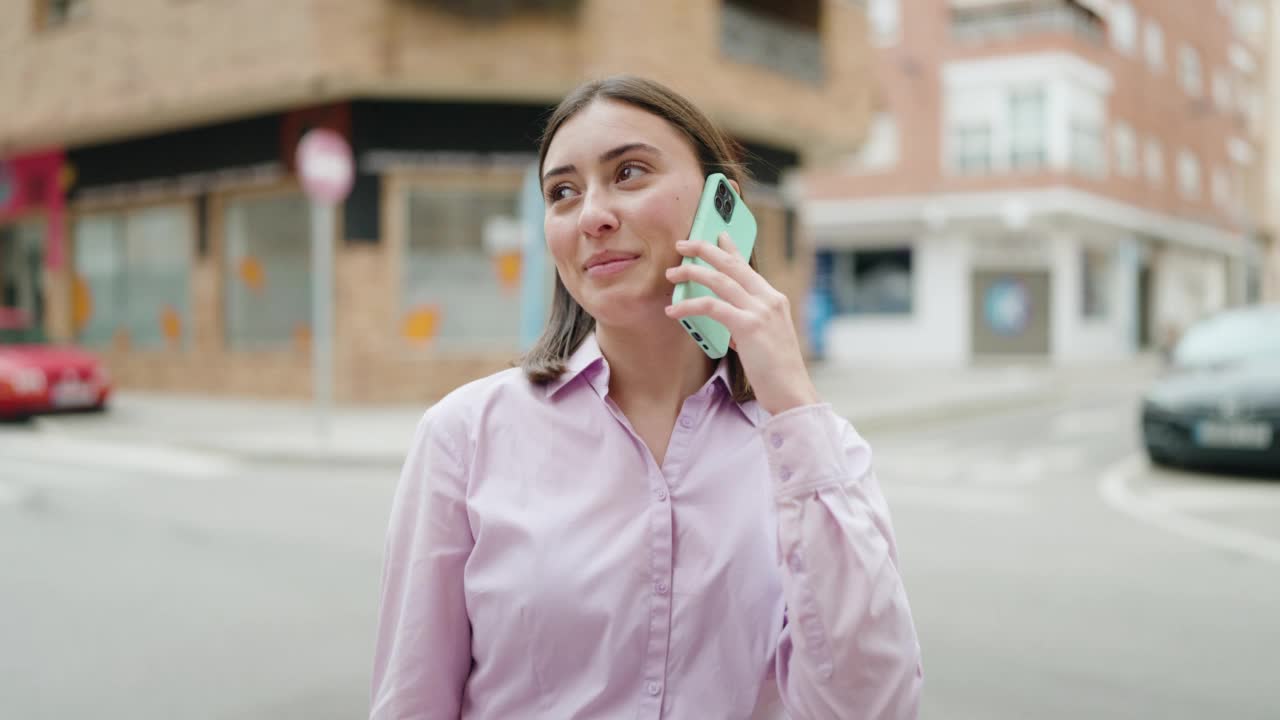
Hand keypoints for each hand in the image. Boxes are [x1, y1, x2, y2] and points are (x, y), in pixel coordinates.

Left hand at [665, 232, 819, 415]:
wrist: (792, 391)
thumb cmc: (776, 371)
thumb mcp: (765, 339)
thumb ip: (747, 324)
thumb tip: (726, 322)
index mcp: (774, 299)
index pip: (748, 267)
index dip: (731, 248)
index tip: (718, 234)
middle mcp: (769, 299)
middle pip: (732, 265)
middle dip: (704, 250)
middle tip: (683, 244)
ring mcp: (761, 311)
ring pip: (719, 280)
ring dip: (692, 273)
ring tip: (672, 274)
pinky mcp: (749, 326)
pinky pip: (712, 307)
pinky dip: (689, 305)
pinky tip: (674, 310)